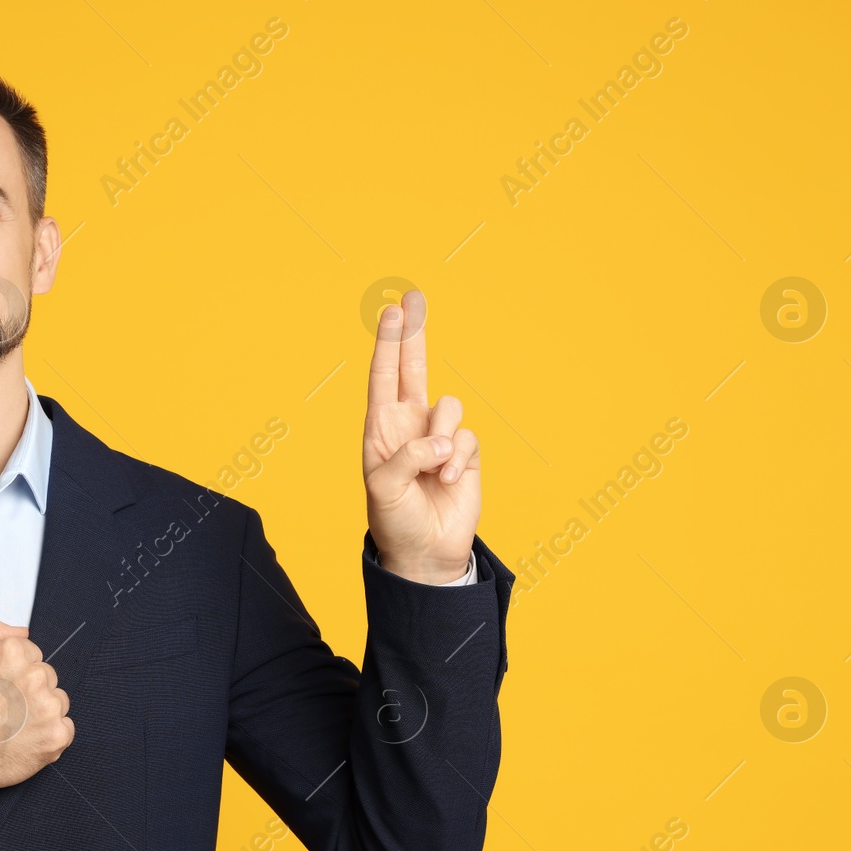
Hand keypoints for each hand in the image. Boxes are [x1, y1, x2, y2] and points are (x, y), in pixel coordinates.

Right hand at [0, 615, 73, 807]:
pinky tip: (25, 739)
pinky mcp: (56, 735)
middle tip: (3, 708)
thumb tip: (23, 631)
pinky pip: (65, 727)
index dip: (12, 671)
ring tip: (13, 725)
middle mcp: (34, 676)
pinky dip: (50, 734)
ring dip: (41, 710)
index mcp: (12, 652)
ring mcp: (48, 707)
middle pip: (46, 676)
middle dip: (29, 689)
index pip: (31, 653)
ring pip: (57, 700)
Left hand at [363, 289, 481, 584]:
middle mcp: (410, 426)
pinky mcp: (465, 454)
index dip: (388, 343)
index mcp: (381, 429)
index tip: (391, 310)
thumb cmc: (394, 520)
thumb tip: (440, 441)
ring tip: (436, 471)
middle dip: (414, 334)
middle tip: (413, 297)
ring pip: (450, 406)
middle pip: (414, 368)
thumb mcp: (384, 489)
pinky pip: (468, 438)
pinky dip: (459, 460)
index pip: (384, 376)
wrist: (425, 552)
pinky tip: (449, 483)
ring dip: (444, 436)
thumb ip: (406, 458)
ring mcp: (439, 438)